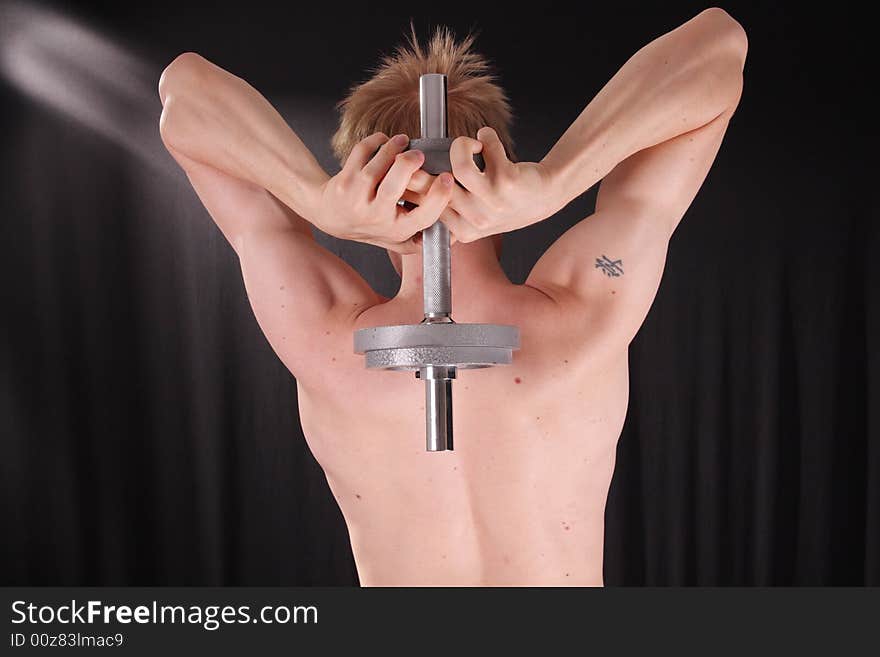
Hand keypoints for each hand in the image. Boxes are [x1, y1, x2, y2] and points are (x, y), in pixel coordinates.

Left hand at [314, 132, 453, 252]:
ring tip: (402, 142)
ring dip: (392, 148)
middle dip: (408, 164)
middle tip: (418, 155)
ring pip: (376, 167)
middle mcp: (376, 217)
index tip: (447, 178)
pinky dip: (375, 142)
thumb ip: (422, 238)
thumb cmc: (372, 223)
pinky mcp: (344, 182)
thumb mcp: (396, 240)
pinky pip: (362, 153)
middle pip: (393, 187)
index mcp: (397, 230)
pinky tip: (383, 142)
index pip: (423, 217)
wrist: (332, 217)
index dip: (439, 197)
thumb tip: (456, 236)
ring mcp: (356, 199)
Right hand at [404, 127, 560, 242]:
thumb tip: (410, 193)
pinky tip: (488, 139)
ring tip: (470, 145)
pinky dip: (486, 136)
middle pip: (434, 185)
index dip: (411, 181)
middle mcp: (476, 220)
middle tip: (432, 150)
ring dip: (461, 145)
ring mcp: (492, 202)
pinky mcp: (507, 181)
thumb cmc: (506, 201)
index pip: (425, 206)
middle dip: (426, 161)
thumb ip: (448, 213)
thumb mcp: (476, 219)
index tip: (408, 166)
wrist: (545, 196)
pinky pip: (485, 147)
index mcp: (462, 231)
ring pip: (459, 165)